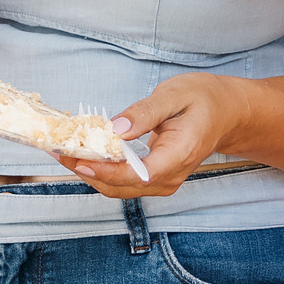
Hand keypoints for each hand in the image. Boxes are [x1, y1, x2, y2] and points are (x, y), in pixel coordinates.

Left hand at [56, 73, 246, 199]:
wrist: (226, 113)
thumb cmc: (204, 99)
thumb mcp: (176, 95)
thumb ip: (146, 113)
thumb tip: (116, 128)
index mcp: (178, 156)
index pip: (135, 175)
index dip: (103, 170)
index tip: (75, 158)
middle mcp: (170, 177)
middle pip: (120, 186)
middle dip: (85, 170)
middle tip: (56, 149)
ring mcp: (163, 182)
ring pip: (118, 188)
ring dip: (89, 171)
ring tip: (63, 150)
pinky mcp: (155, 179)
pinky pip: (123, 181)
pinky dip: (101, 169)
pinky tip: (85, 152)